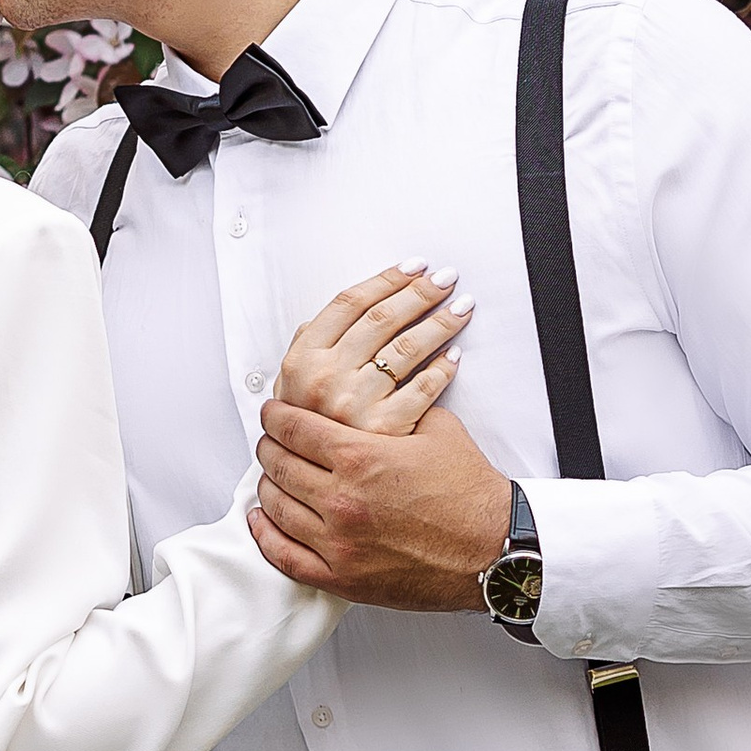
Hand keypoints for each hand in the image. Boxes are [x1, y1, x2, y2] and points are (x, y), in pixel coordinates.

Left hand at [250, 399, 514, 609]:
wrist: (493, 550)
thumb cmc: (469, 493)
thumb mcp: (436, 429)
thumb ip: (397, 407)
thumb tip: (377, 388)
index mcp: (360, 457)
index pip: (294, 428)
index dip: (277, 416)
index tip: (272, 413)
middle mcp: (341, 499)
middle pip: (278, 465)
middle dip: (269, 447)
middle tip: (270, 440)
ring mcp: (338, 543)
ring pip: (276, 508)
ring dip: (267, 487)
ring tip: (270, 476)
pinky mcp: (342, 578)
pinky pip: (284, 557)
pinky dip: (265, 536)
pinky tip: (263, 522)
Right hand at [278, 263, 470, 429]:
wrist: (311, 482)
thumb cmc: (306, 429)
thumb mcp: (290, 384)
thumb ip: (308, 347)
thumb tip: (333, 314)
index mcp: (302, 360)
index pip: (350, 303)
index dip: (385, 279)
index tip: (413, 268)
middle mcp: (326, 378)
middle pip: (383, 319)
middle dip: (420, 293)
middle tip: (445, 279)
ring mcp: (355, 404)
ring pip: (407, 348)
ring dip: (440, 322)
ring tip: (460, 308)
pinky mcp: (384, 430)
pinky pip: (423, 389)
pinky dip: (443, 369)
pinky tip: (454, 356)